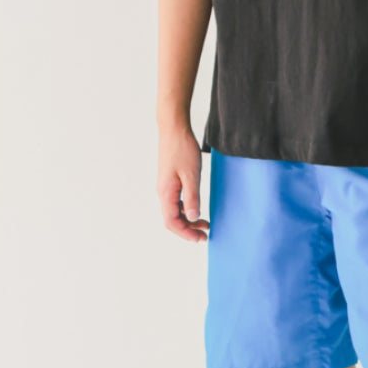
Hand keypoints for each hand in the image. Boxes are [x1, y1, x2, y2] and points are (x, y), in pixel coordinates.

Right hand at [157, 125, 209, 242]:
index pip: (172, 222)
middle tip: (205, 234)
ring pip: (174, 211)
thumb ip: (192, 197)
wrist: (174, 129)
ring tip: (204, 223)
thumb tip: (192, 217)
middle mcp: (163, 192)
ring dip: (188, 219)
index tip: (200, 238)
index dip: (186, 233)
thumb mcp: (191, 174)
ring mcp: (165, 186)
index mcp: (166, 193)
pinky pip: (175, 201)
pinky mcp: (169, 180)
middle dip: (188, 229)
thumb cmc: (182, 149)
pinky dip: (186, 208)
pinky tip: (195, 207)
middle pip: (172, 219)